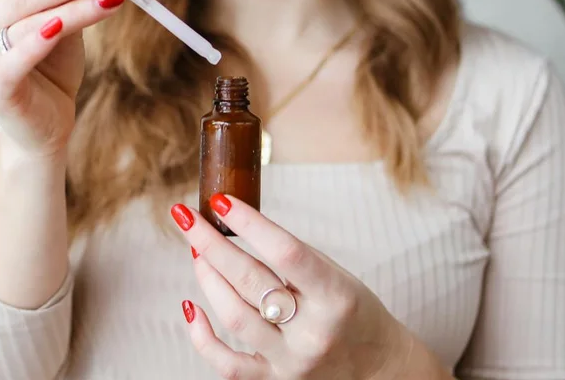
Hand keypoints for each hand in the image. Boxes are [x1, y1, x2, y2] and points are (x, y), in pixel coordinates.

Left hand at [170, 194, 443, 379]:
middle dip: (210, 244)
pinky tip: (189, 307)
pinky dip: (201, 336)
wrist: (378, 368)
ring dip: (207, 277)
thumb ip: (290, 257)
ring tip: (196, 251)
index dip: (249, 223)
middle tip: (186, 217)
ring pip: (233, 316)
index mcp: (337, 297)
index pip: (286, 252)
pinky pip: (226, 364)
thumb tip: (234, 225)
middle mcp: (314, 332)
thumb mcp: (337, 276)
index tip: (221, 201)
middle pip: (249, 281)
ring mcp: (292, 361)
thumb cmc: (354, 312)